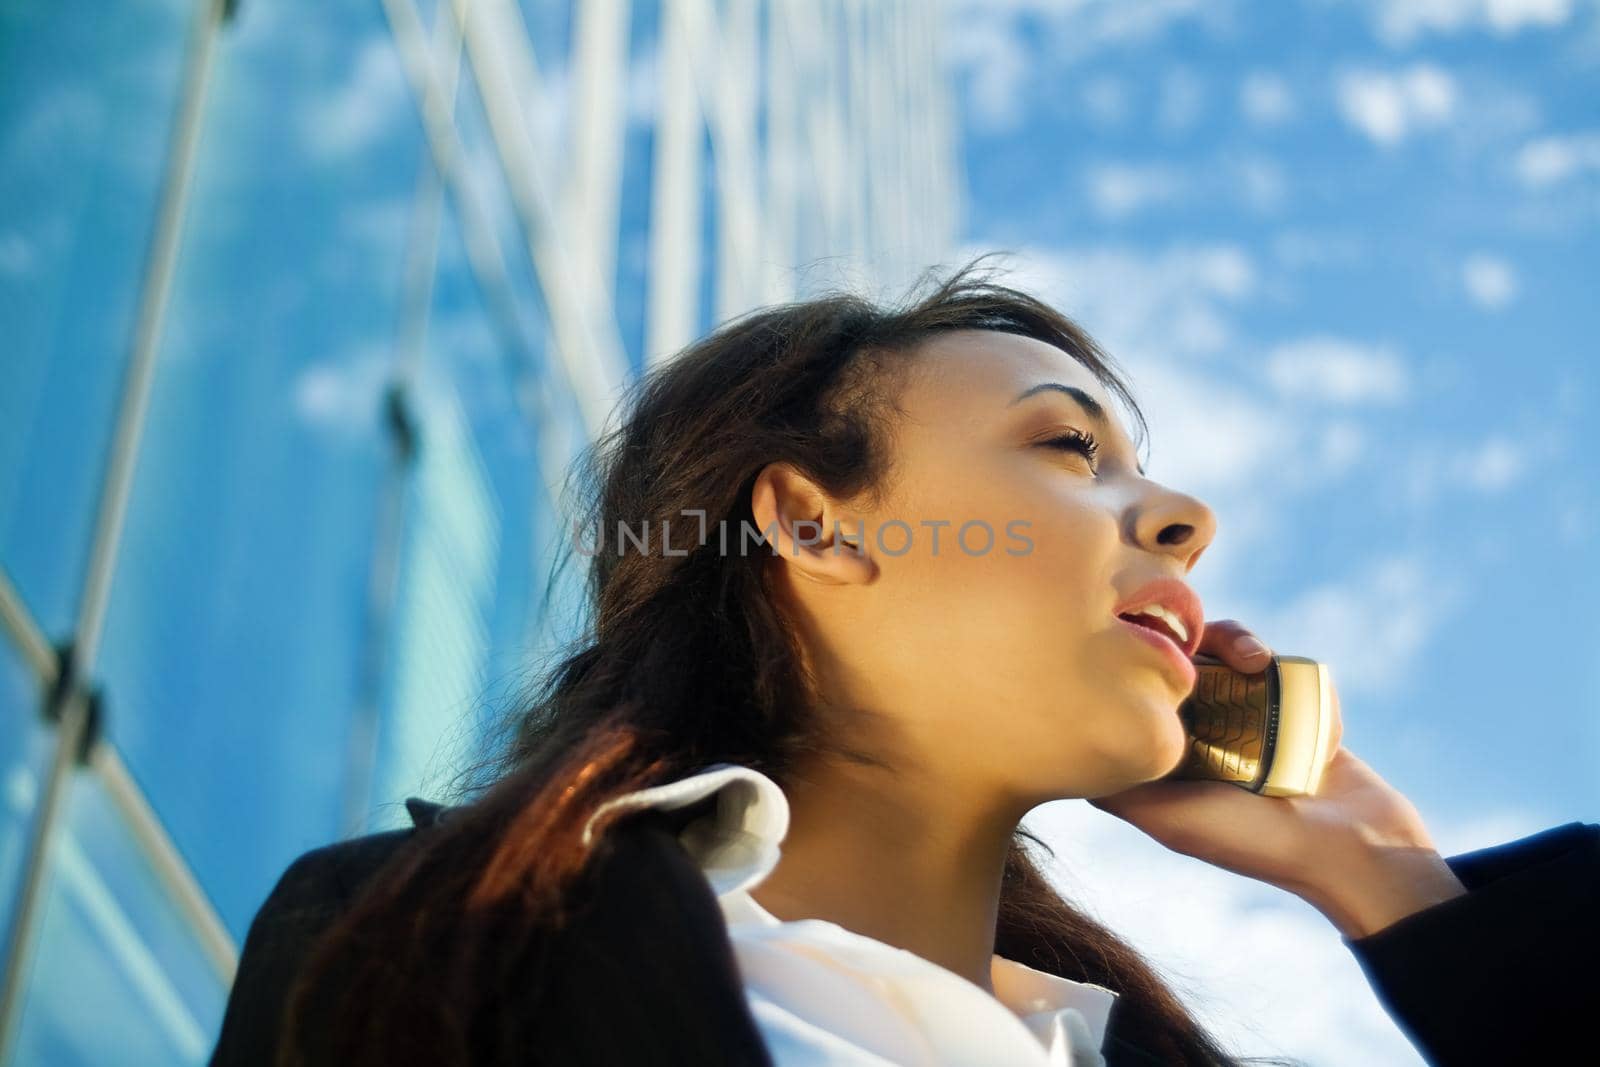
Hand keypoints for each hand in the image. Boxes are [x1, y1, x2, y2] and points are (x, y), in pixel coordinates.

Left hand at [1087, 619, 1465, 936]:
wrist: (1351, 852)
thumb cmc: (1254, 842)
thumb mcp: (1172, 821)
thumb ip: (1120, 792)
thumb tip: (1071, 762)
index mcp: (1176, 753)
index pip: (1146, 686)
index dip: (1143, 657)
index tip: (1152, 646)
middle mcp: (1210, 733)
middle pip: (1188, 656)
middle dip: (1202, 640)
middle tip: (1216, 646)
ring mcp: (1255, 719)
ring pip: (1233, 651)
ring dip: (1244, 643)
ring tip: (1261, 658)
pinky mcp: (1300, 711)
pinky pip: (1286, 668)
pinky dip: (1294, 671)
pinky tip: (1299, 698)